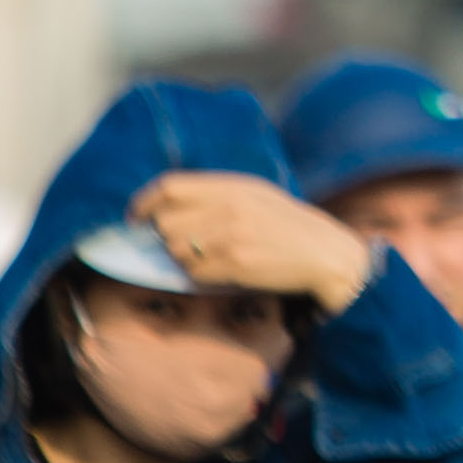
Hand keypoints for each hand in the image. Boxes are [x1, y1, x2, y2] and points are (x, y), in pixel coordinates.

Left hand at [125, 173, 373, 313]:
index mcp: (231, 186)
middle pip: (166, 223)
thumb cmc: (289, 228)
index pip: (169, 187)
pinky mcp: (236, 263)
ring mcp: (231, 235)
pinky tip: (225, 273)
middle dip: (166, 238)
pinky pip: (195, 273)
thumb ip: (215, 197)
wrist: (327, 255)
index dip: (144, 203)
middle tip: (187, 246)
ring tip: (213, 260)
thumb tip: (168, 210)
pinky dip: (202, 277)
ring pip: (176, 251)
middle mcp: (227, 206)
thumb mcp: (255, 197)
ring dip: (185, 260)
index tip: (135, 217)